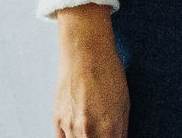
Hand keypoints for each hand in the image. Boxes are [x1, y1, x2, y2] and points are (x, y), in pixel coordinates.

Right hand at [53, 4, 128, 137]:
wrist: (85, 53)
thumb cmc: (108, 73)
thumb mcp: (124, 103)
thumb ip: (120, 129)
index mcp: (109, 127)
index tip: (113, 137)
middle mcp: (88, 131)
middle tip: (103, 132)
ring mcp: (70, 127)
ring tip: (91, 130)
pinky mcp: (57, 120)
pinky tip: (78, 132)